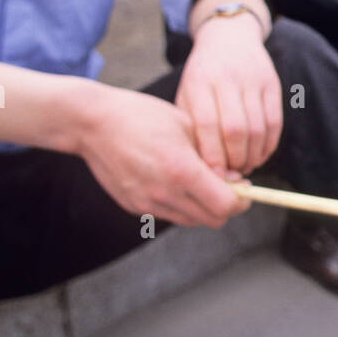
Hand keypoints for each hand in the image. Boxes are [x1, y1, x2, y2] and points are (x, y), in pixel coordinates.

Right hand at [77, 85, 250, 228]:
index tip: (245, 188)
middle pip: (212, 220)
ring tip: (203, 182)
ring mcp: (147, 203)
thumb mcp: (186, 125)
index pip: (225, 205)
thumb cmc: (142, 116)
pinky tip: (177, 181)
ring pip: (192, 221)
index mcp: (181, 170)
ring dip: (205, 207)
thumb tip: (235, 178)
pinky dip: (182, 205)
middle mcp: (164, 193)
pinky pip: (170, 214)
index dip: (242, 200)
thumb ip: (213, 154)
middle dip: (227, 206)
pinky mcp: (134, 207)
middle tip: (230, 187)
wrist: (92, 123)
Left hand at [176, 13, 283, 176]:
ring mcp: (253, 79)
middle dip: (235, 159)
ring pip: (258, 128)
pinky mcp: (273, 83)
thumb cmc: (202, 76)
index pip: (207, 124)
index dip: (212, 155)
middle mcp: (227, 78)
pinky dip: (269, 145)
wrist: (228, 38)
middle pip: (235, 129)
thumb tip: (202, 169)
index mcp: (200, 82)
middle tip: (232, 175)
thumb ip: (191, 128)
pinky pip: (275, 122)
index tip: (213, 175)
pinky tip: (259, 156)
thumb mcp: (187, 94)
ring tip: (245, 167)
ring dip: (253, 156)